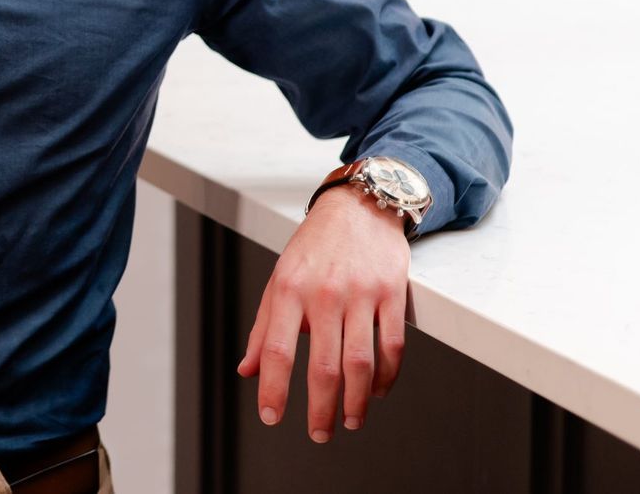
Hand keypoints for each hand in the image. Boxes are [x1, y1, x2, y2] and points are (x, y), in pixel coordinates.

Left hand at [235, 186, 412, 441]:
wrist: (359, 206)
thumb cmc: (314, 246)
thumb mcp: (279, 279)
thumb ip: (263, 327)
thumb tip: (247, 371)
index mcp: (289, 289)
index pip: (277, 350)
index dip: (273, 389)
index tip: (271, 417)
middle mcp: (324, 293)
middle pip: (324, 366)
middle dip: (321, 409)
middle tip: (319, 433)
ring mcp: (360, 294)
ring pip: (360, 363)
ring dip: (355, 402)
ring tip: (349, 421)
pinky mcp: (392, 293)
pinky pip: (392, 346)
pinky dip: (386, 377)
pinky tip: (376, 391)